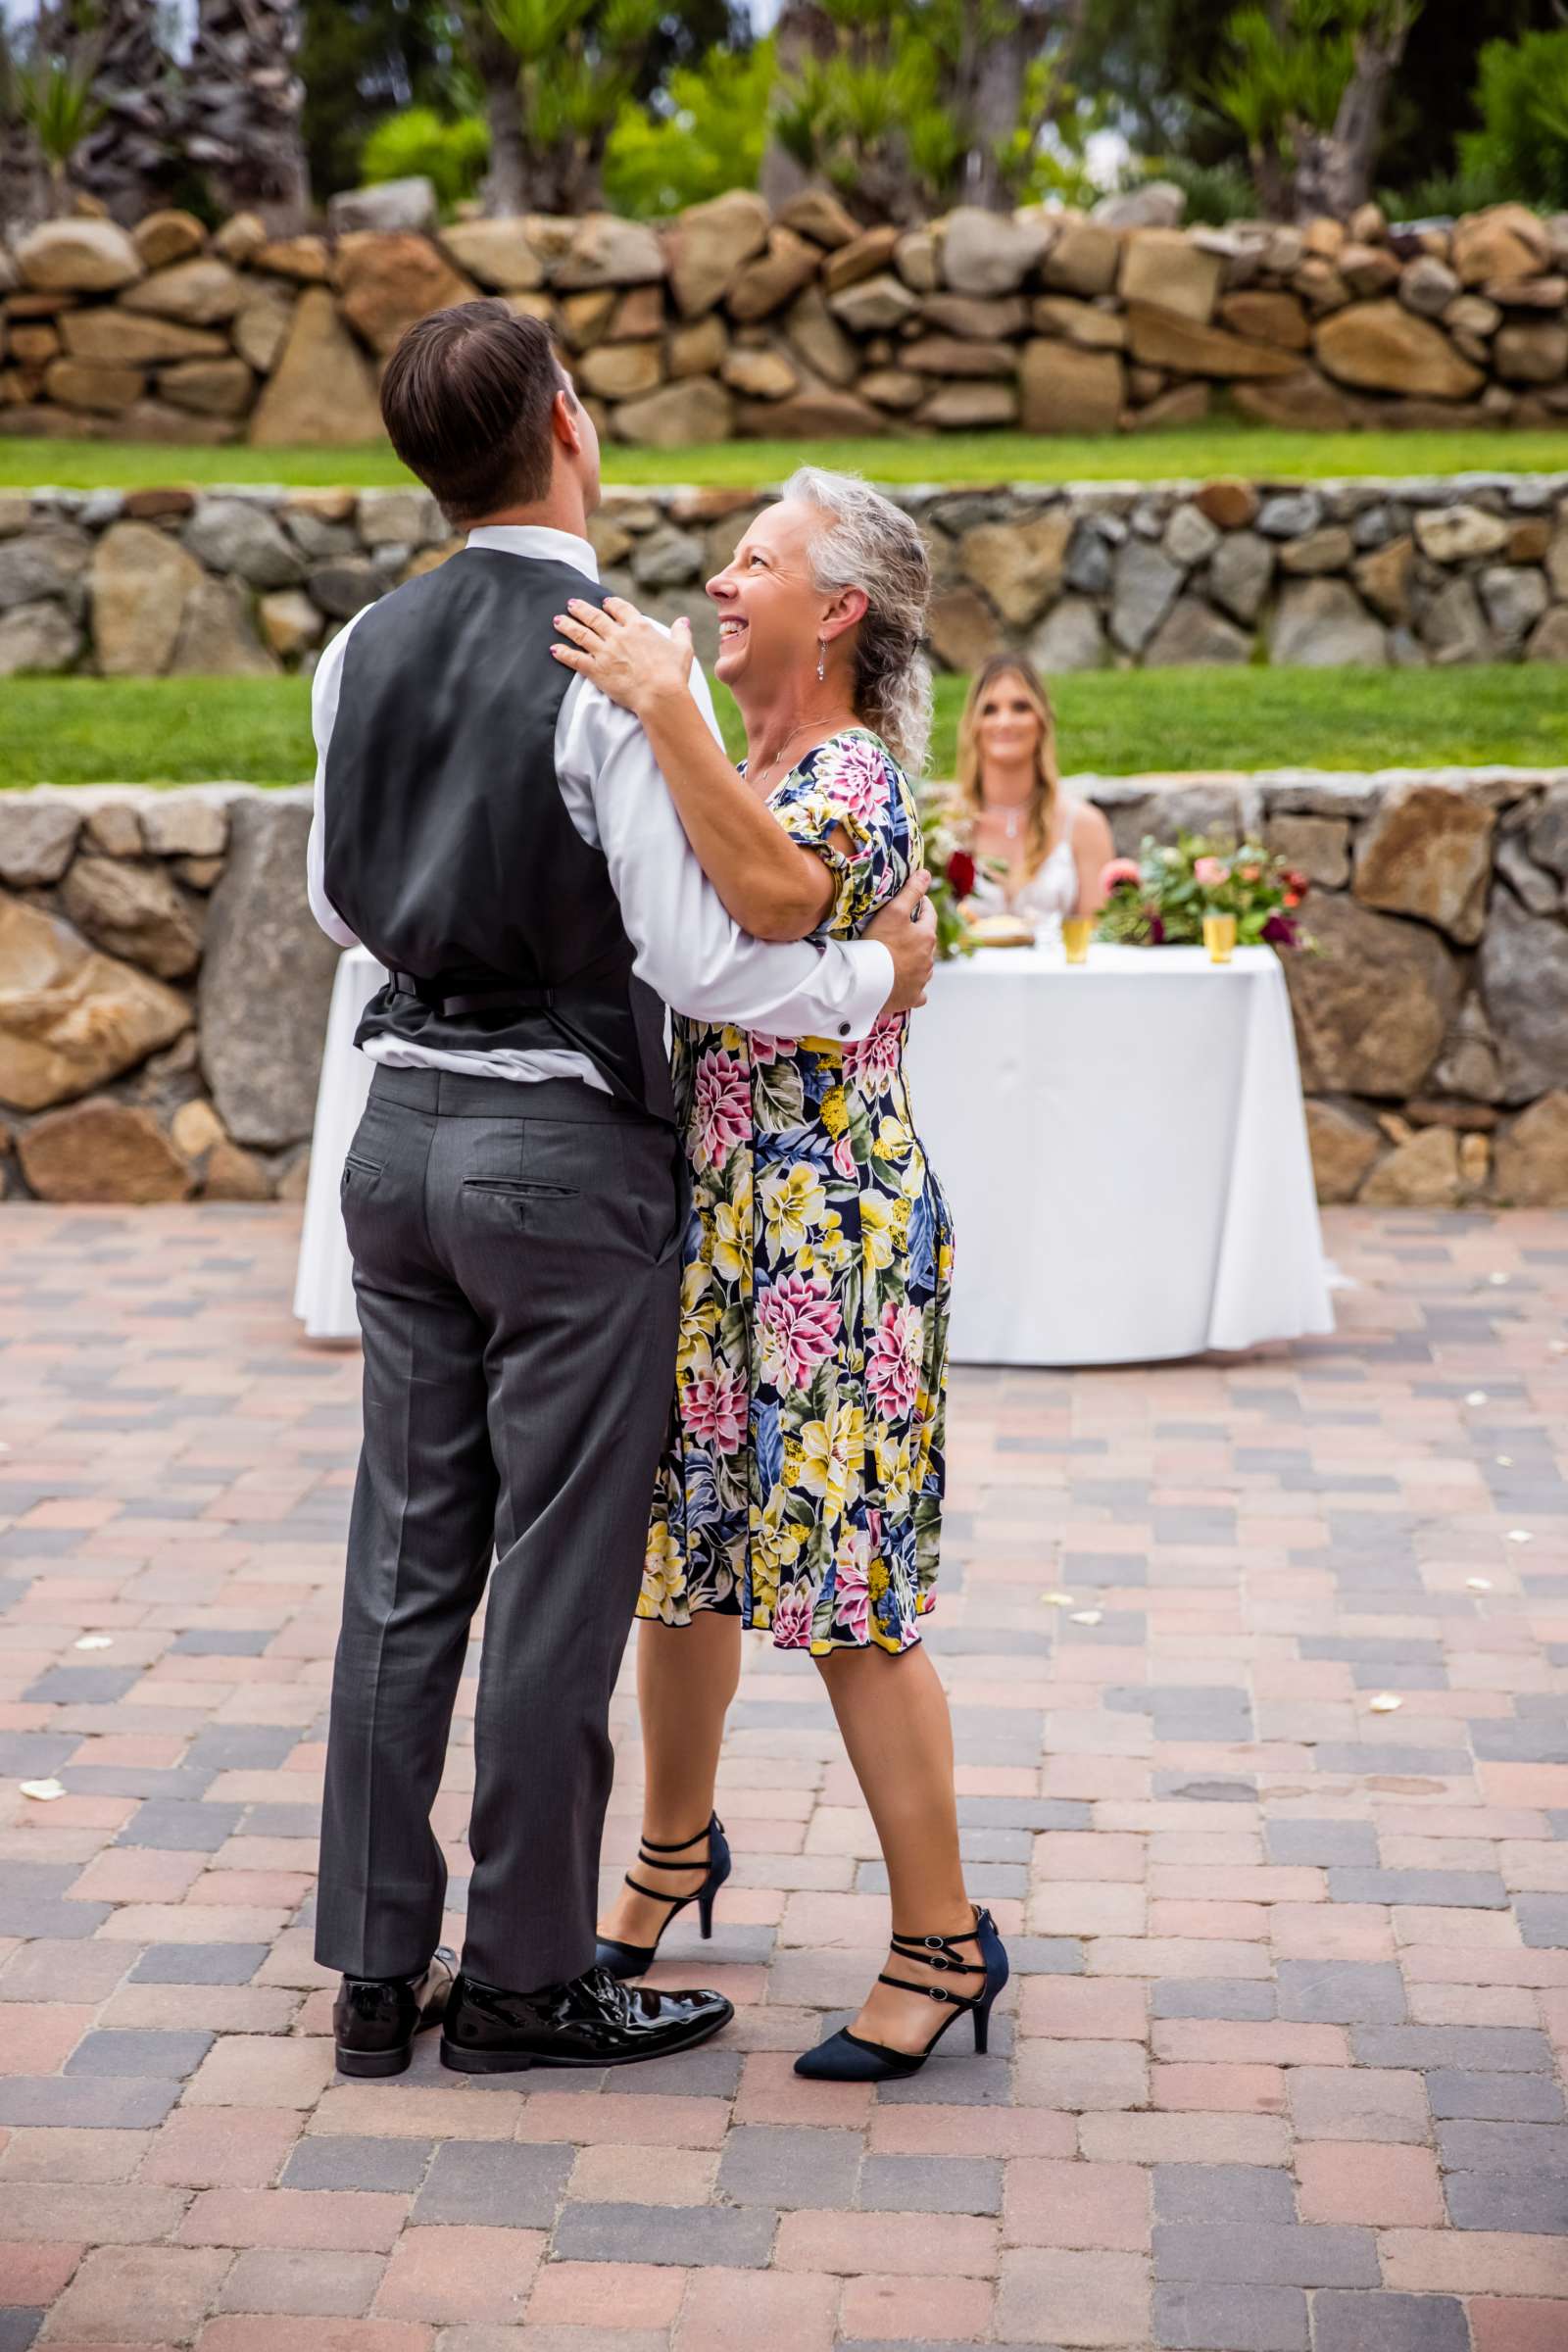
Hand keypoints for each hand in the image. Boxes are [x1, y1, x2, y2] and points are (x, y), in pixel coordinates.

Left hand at [551, 595, 693, 715]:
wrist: (659, 694)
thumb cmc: (674, 673)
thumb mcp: (683, 649)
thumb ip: (681, 632)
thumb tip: (683, 621)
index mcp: (639, 627)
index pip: (621, 609)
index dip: (611, 605)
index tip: (604, 602)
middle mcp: (618, 635)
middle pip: (595, 617)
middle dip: (582, 609)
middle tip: (571, 603)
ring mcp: (605, 652)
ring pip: (581, 634)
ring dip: (568, 626)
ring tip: (557, 620)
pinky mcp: (596, 670)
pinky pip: (575, 659)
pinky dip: (563, 653)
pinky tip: (554, 649)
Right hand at [867, 869, 935, 1013]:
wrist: (868, 982)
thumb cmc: (880, 943)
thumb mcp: (894, 911)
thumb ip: (911, 891)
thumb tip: (927, 873)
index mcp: (927, 937)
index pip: (929, 914)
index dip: (922, 904)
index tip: (915, 899)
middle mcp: (929, 959)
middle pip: (927, 941)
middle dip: (919, 933)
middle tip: (903, 928)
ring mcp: (921, 980)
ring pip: (924, 966)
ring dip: (917, 960)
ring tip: (901, 956)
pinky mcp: (912, 997)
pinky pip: (919, 993)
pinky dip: (915, 988)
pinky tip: (908, 985)